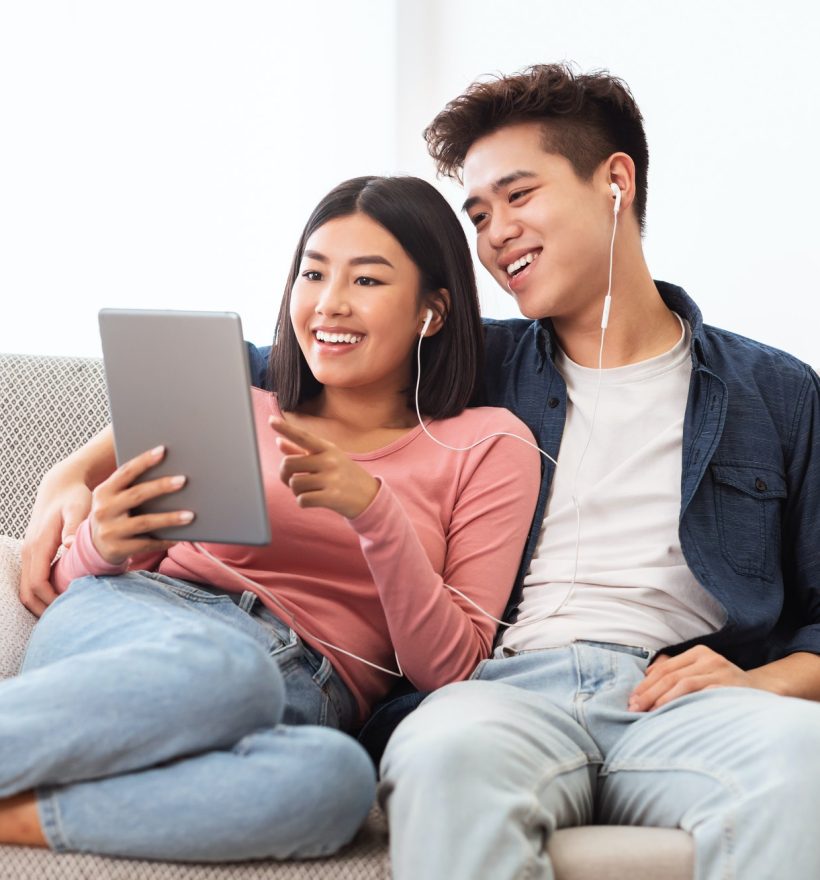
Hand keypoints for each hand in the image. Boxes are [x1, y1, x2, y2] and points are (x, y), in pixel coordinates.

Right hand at [20, 474, 92, 615]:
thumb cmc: (73, 496)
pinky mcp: (34, 553)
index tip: (71, 608)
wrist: (61, 485)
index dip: (51, 600)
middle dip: (45, 608)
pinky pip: (32, 580)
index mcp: (38, 545)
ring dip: (42, 603)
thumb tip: (70, 546)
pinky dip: (43, 593)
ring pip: (27, 589)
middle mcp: (29, 552)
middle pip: (27, 593)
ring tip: (66, 612)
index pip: (37, 583)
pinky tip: (62, 597)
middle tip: (69, 619)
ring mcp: (29, 553)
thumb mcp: (78, 508)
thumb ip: (75, 527)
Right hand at [88, 446, 192, 564]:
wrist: (94, 546)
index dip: (144, 461)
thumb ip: (131, 486)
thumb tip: (169, 472)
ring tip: (190, 515)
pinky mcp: (117, 548)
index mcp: (104, 491)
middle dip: (161, 486)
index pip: (125, 472)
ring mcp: (109, 530)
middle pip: (137, 494)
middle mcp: (103, 509)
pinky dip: (164, 540)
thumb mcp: (114, 498)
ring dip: (169, 518)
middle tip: (183, 480)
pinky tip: (178, 538)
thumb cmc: (114, 514)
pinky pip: (146, 544)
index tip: (163, 451)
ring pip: (145, 522)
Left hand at [270, 417, 378, 518]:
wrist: (370, 496)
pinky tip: (314, 500)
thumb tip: (278, 441)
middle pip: (288, 464)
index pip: (303, 436)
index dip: (286, 429)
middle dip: (285, 475)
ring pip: (294, 484)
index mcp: (328, 449)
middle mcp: (329, 460)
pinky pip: (302, 500)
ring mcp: (331, 478)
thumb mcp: (327, 459)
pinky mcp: (332, 497)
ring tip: (309, 490)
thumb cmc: (343, 475)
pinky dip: (303, 502)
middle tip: (292, 480)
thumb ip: (302, 451)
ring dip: (296, 491)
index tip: (271, 421)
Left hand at [628, 645, 753, 711]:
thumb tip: (646, 678)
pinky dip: (684, 704)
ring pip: (683, 684)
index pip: (665, 668)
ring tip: (647, 712)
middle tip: (633, 708)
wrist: (765, 692)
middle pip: (670, 675)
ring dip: (662, 700)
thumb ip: (678, 671)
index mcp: (700, 653)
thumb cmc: (726, 685)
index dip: (645, 684)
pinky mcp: (730, 688)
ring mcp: (721, 672)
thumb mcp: (702, 672)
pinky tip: (672, 714)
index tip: (631, 699)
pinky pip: (701, 695)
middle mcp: (710, 659)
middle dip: (648, 693)